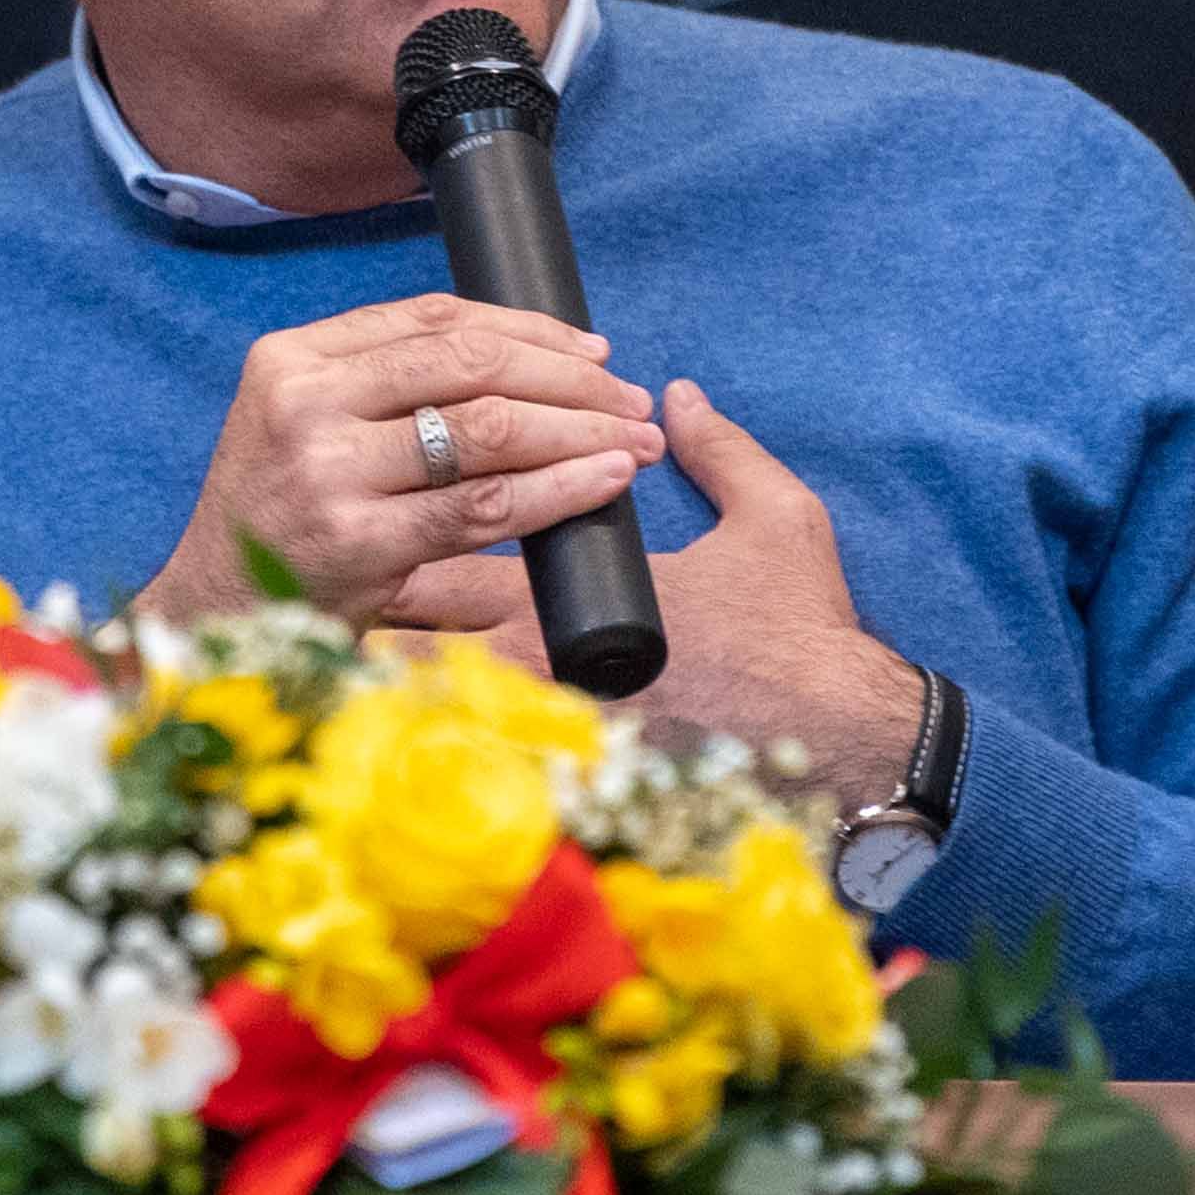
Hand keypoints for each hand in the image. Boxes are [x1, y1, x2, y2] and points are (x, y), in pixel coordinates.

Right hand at [137, 292, 667, 634]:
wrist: (214, 615)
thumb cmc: (280, 521)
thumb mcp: (305, 426)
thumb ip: (384, 386)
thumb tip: (533, 359)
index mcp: (292, 358)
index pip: (434, 319)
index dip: (530, 328)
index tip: (592, 348)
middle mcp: (306, 403)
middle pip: (471, 363)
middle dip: (570, 377)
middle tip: (629, 398)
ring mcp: (329, 473)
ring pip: (488, 428)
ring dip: (580, 429)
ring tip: (633, 442)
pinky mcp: (360, 543)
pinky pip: (486, 505)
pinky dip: (560, 488)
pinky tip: (604, 482)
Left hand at [380, 379, 928, 788]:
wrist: (845, 740)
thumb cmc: (803, 630)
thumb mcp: (775, 520)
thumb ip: (722, 453)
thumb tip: (683, 399)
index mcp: (566, 604)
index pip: (445, 571)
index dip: (400, 559)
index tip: (376, 548)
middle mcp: (540, 675)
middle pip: (413, 654)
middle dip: (376, 631)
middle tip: (348, 613)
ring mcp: (547, 741)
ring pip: (434, 724)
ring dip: (396, 702)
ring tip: (357, 688)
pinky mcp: (571, 795)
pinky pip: (481, 779)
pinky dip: (440, 764)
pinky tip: (408, 760)